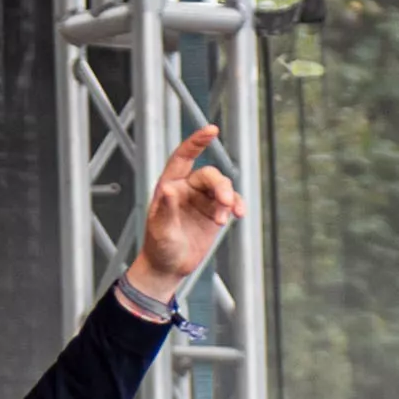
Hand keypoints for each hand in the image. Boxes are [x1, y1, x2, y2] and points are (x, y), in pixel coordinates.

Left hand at [126, 125, 242, 296]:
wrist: (168, 267)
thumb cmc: (159, 247)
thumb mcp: (161, 230)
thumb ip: (166, 209)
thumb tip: (169, 189)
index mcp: (169, 185)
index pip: (183, 157)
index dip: (196, 142)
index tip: (211, 131)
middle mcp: (187, 188)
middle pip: (210, 176)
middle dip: (221, 187)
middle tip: (226, 203)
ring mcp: (202, 199)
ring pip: (223, 188)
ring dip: (229, 200)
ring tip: (225, 219)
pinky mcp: (214, 212)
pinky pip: (230, 203)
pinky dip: (237, 206)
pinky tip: (239, 215)